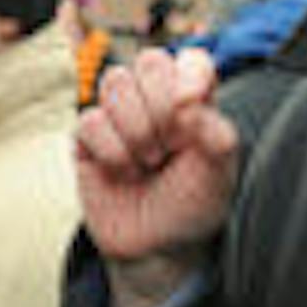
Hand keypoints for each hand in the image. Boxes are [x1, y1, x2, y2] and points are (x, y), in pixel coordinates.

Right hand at [76, 47, 238, 306]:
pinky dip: (113, 153)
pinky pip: (90, 120)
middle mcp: (155, 99)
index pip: (191, 59)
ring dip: (137, 131)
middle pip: (149, 61)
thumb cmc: (193, 204)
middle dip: (162, 109)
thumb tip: (188, 99)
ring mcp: (118, 115)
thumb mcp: (220, 173)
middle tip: (170, 148)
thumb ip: (216, 132)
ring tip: (149, 162)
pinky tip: (124, 173)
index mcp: (194, 99)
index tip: (192, 105)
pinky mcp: (86, 137)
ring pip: (115, 82)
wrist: (158, 247)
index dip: (189, 74)